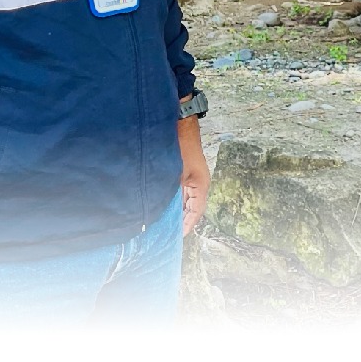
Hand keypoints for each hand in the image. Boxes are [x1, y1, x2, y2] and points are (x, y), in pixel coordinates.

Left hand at [177, 113, 210, 236]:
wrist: (180, 125)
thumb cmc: (180, 149)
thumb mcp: (175, 174)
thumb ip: (170, 193)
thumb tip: (160, 211)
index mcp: (201, 185)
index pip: (196, 211)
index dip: (187, 224)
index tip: (177, 236)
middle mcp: (199, 183)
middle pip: (192, 207)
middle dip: (182, 220)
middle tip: (169, 233)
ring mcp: (192, 177)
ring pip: (186, 200)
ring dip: (178, 210)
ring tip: (166, 223)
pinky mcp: (185, 172)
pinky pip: (182, 192)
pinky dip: (176, 200)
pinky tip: (165, 206)